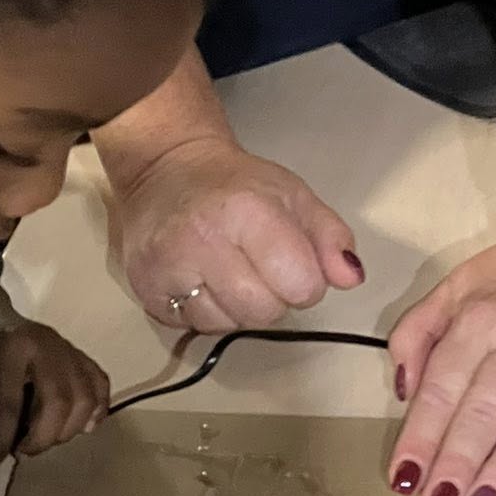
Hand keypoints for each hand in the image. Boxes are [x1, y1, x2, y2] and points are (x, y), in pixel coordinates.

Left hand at [0, 269, 109, 462]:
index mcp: (11, 348)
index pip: (9, 400)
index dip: (2, 436)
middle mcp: (46, 346)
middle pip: (57, 399)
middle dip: (43, 436)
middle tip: (24, 452)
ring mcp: (68, 349)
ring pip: (84, 395)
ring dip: (69, 429)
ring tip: (49, 440)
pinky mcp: (81, 355)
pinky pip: (100, 383)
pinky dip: (97, 409)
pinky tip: (85, 427)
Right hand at [111, 135, 363, 331]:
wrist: (164, 169)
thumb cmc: (235, 184)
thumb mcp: (293, 196)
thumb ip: (330, 237)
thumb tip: (350, 278)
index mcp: (247, 210)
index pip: (300, 285)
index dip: (304, 281)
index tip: (290, 261)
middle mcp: (202, 240)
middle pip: (263, 313)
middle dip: (271, 299)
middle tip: (257, 268)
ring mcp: (168, 267)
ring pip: (227, 326)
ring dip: (235, 308)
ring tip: (226, 272)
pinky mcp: (145, 288)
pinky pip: (192, 326)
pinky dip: (204, 311)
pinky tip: (200, 281)